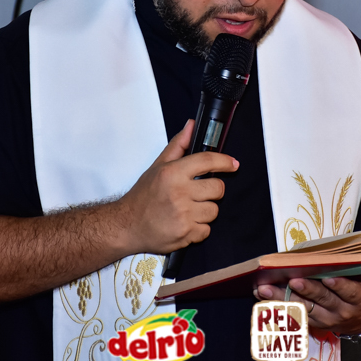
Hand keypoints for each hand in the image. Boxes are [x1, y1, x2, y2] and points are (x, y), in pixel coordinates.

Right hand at [116, 120, 239, 254]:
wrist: (126, 226)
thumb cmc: (143, 195)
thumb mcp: (158, 166)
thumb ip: (178, 145)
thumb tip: (192, 125)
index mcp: (173, 173)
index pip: (207, 161)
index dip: (224, 162)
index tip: (233, 164)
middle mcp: (179, 192)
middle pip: (218, 188)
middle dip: (212, 190)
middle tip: (199, 192)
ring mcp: (183, 215)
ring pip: (214, 211)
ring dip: (205, 211)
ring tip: (189, 210)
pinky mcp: (185, 234)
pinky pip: (207, 230)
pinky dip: (199, 228)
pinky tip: (185, 223)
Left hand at [254, 258, 360, 334]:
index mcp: (359, 299)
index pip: (348, 292)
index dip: (338, 286)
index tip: (328, 278)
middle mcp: (340, 311)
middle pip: (321, 301)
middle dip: (306, 290)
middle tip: (293, 279)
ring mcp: (323, 317)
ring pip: (301, 309)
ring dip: (282, 299)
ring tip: (266, 288)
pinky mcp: (308, 321)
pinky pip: (289, 314)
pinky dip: (274, 305)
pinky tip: (261, 295)